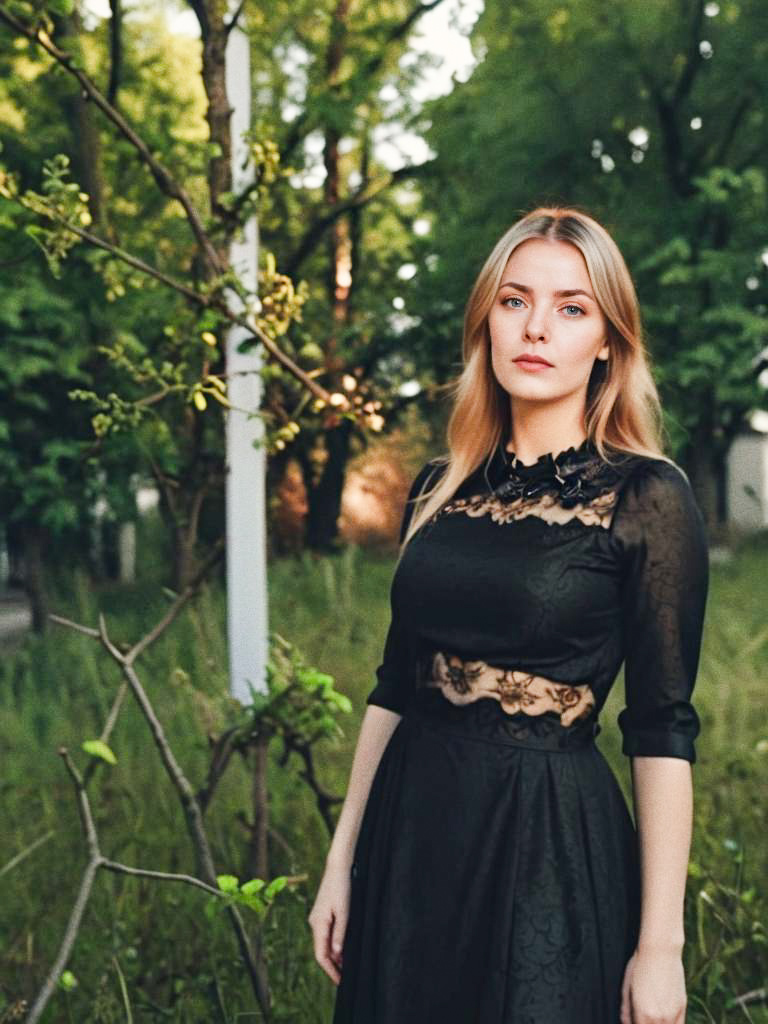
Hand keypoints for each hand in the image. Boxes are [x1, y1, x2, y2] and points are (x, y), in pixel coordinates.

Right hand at [307, 858, 351, 985]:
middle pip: (322, 951)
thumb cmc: (342, 887)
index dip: (331, 970)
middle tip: (346, 978)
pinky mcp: (322, 914)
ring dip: (334, 955)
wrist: (338, 867)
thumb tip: (337, 955)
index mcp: (318, 924)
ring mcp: (317, 918)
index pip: (321, 955)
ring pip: (324, 943)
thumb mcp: (344, 912)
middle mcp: (314, 923)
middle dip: (333, 966)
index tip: (341, 982)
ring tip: (347, 967)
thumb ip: (340, 934)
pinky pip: (326, 934)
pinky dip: (334, 944)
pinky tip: (344, 948)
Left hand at [620, 947, 686, 1023]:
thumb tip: (625, 1023)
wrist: (661, 950)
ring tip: (652, 1018)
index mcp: (644, 1013)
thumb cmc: (640, 965)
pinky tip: (663, 1019)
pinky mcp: (682, 1007)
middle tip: (642, 1017)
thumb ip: (626, 1010)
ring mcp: (673, 1014)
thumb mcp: (627, 987)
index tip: (634, 1021)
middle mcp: (660, 1018)